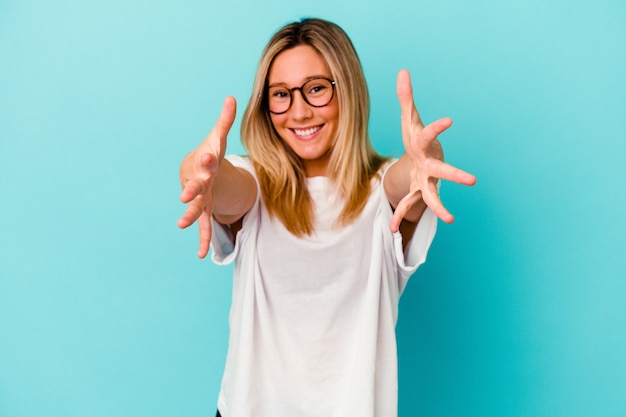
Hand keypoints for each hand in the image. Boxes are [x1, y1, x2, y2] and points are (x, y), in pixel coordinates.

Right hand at [177, 96, 236, 257]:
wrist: (194, 171)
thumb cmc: (208, 154)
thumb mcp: (218, 138)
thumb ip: (225, 120)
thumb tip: (231, 96)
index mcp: (204, 164)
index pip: (206, 160)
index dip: (207, 158)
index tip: (209, 155)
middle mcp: (199, 183)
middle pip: (195, 186)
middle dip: (192, 189)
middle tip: (185, 194)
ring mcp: (200, 198)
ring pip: (195, 208)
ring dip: (189, 216)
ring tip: (181, 225)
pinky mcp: (204, 211)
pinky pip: (204, 227)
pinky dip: (202, 240)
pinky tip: (201, 255)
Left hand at [390, 70, 475, 230]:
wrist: (422, 159)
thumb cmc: (415, 136)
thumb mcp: (408, 117)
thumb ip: (405, 96)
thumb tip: (403, 71)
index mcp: (422, 145)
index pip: (428, 134)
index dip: (437, 127)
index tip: (450, 120)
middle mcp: (428, 165)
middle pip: (443, 171)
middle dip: (455, 175)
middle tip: (473, 181)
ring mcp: (423, 181)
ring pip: (431, 196)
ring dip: (439, 207)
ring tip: (451, 220)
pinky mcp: (415, 192)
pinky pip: (407, 206)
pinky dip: (400, 216)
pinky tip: (393, 229)